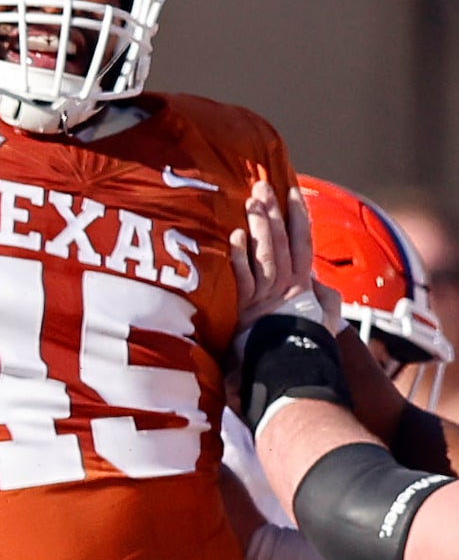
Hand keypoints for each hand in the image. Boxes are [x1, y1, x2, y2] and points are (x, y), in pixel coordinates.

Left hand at [230, 178, 322, 336]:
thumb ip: (325, 301)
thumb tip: (321, 285)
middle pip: (281, 242)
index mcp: (303, 286)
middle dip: (273, 212)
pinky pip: (244, 278)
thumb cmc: (304, 348)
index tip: (293, 191)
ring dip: (258, 226)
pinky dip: (240, 257)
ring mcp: (266, 297)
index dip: (299, 216)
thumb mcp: (322, 322)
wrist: (291, 374)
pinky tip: (235, 237)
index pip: (302, 243)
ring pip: (264, 254)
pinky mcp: (247, 310)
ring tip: (250, 201)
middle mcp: (286, 286)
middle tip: (262, 185)